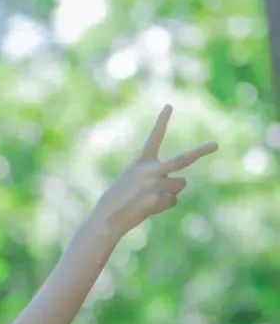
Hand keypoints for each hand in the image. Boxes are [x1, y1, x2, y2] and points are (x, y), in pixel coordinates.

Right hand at [92, 105, 216, 238]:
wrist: (107, 216)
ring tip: (150, 197)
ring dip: (170, 192)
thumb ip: (156, 175)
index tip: (169, 106)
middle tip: (216, 145)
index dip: (162, 121)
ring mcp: (155, 184)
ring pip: (180, 185)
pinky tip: (148, 208)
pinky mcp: (158, 199)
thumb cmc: (119, 198)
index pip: (154, 137)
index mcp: (141, 161)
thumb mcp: (133, 179)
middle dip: (201, 151)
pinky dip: (163, 205)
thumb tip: (181, 183)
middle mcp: (150, 170)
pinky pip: (172, 201)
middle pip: (183, 159)